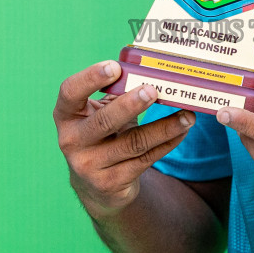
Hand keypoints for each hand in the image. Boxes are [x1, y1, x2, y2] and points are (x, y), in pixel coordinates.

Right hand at [54, 61, 194, 221]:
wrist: (96, 185)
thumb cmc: (102, 135)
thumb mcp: (100, 114)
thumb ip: (116, 94)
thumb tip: (153, 72)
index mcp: (66, 115)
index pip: (70, 92)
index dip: (90, 78)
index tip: (115, 66)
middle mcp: (72, 141)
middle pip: (104, 121)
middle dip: (131, 105)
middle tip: (153, 91)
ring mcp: (89, 165)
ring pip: (133, 143)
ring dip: (164, 127)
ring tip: (187, 115)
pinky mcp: (110, 183)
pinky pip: (145, 159)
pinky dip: (167, 143)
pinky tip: (182, 131)